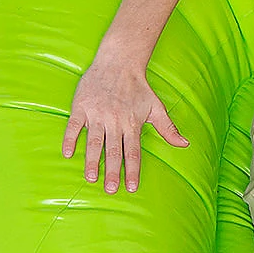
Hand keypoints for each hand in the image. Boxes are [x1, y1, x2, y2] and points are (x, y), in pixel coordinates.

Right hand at [61, 51, 188, 193]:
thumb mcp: (156, 108)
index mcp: (132, 123)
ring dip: (92, 161)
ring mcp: (97, 114)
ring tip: (91, 178)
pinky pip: (73, 126)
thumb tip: (185, 144)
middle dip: (112, 172)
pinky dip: (70, 140)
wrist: (119, 62)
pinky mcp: (81, 106)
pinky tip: (68, 154)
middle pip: (113, 151)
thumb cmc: (139, 88)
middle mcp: (115, 120)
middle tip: (111, 190)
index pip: (133, 152)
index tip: (131, 188)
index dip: (132, 171)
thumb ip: (168, 129)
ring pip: (94, 142)